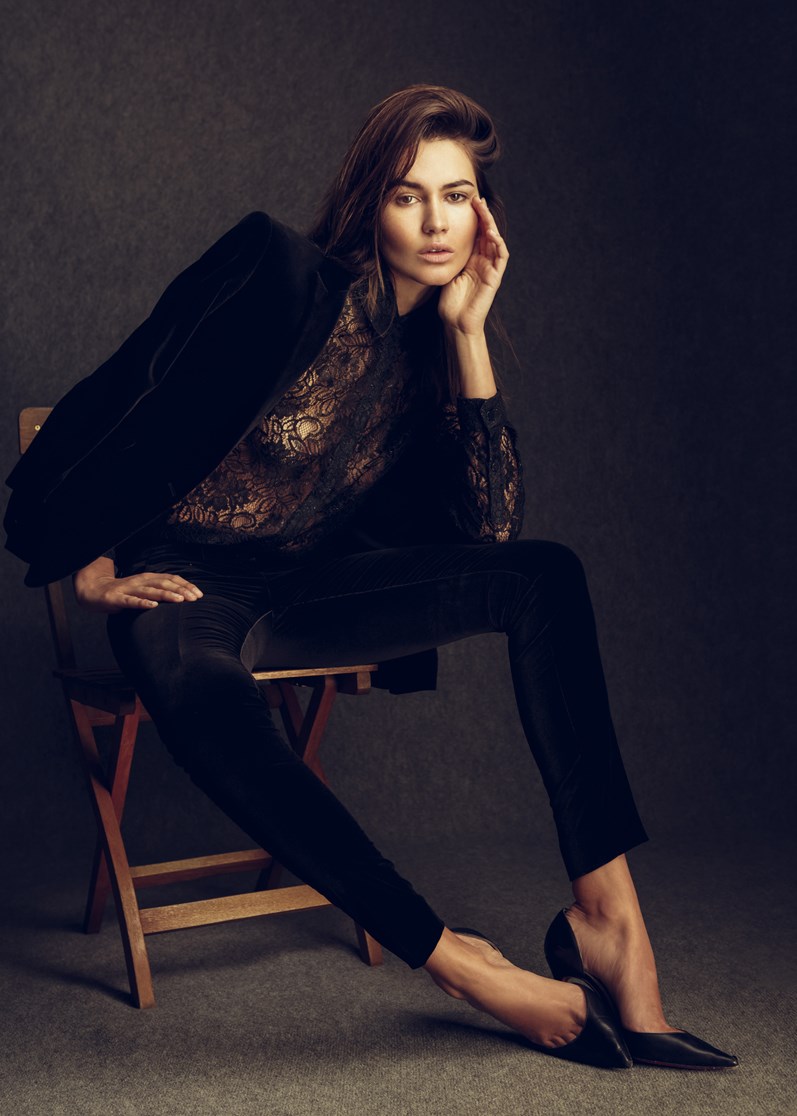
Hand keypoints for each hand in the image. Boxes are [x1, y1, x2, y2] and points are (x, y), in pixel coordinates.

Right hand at [73, 567, 203, 612]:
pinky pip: (131, 601)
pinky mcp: (117, 598)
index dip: (186, 585)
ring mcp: (129, 589)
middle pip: (164, 583)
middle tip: (195, 598)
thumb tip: (183, 599)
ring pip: (150, 591)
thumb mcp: (143, 590)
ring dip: (166, 595)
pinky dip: (142, 603)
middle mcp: (141, 581)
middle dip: (181, 590)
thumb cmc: (124, 592)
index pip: (171, 579)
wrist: (94, 591)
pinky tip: (152, 606)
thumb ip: (159, 593)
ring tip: (180, 600)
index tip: (200, 594)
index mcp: (149, 578)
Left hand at [437, 197, 508, 334]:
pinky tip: (491, 233)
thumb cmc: (450, 301)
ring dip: (491, 224)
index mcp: (472, 259)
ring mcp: (490, 269)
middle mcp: (483, 261)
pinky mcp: (495, 278)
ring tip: (484, 210)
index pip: (476, 233)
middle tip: (477, 199)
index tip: (468, 202)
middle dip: (483, 215)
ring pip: (495, 241)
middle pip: (487, 232)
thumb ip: (449, 256)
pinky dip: (498, 244)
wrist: (456, 322)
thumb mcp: (447, 271)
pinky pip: (501, 257)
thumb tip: (438, 238)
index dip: (475, 217)